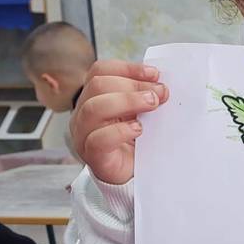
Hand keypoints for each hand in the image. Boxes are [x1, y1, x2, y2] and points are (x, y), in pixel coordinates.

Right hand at [70, 59, 168, 184]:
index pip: (100, 71)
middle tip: (159, 93)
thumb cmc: (133, 142)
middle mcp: (83, 112)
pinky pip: (99, 139)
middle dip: (132, 85)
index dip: (127, 68)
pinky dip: (121, 130)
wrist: (129, 175)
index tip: (155, 74)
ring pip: (94, 108)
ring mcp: (83, 134)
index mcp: (92, 96)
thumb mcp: (139, 113)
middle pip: (98, 85)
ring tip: (152, 104)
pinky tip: (139, 129)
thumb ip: (144, 97)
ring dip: (128, 101)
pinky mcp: (92, 155)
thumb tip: (161, 85)